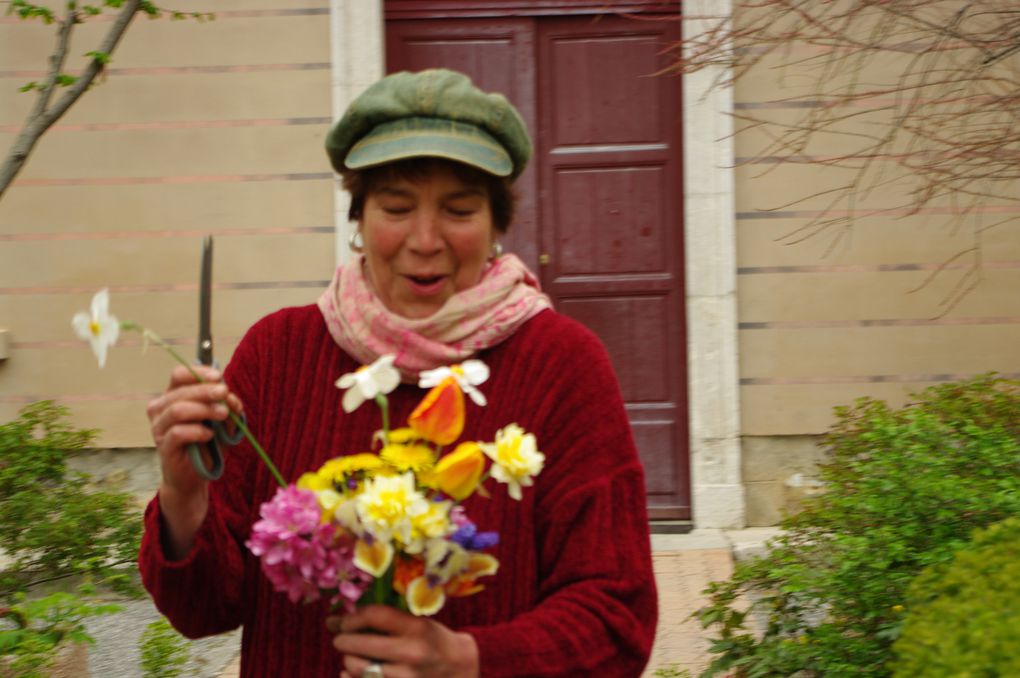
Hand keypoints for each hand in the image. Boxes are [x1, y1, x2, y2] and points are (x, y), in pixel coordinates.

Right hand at [147, 364, 243, 557]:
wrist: (196, 475)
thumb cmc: (208, 443)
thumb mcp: (223, 421)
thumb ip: (226, 405)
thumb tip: (230, 396)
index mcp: (173, 396)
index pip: (179, 375)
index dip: (198, 372)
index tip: (219, 376)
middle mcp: (161, 409)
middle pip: (180, 391)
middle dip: (206, 390)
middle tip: (225, 393)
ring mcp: (159, 428)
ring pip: (177, 409)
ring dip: (204, 409)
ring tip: (222, 414)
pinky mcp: (163, 447)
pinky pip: (178, 432)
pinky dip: (198, 431)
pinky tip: (209, 435)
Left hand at [328, 605, 478, 677]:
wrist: (458, 669)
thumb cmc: (433, 641)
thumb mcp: (416, 622)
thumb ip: (384, 620)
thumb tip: (336, 621)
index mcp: (416, 628)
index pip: (373, 616)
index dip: (351, 618)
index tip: (342, 621)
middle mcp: (411, 653)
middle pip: (358, 644)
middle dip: (342, 640)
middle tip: (341, 639)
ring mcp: (405, 677)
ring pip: (356, 668)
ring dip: (348, 660)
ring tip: (352, 656)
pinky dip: (350, 677)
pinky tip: (351, 672)